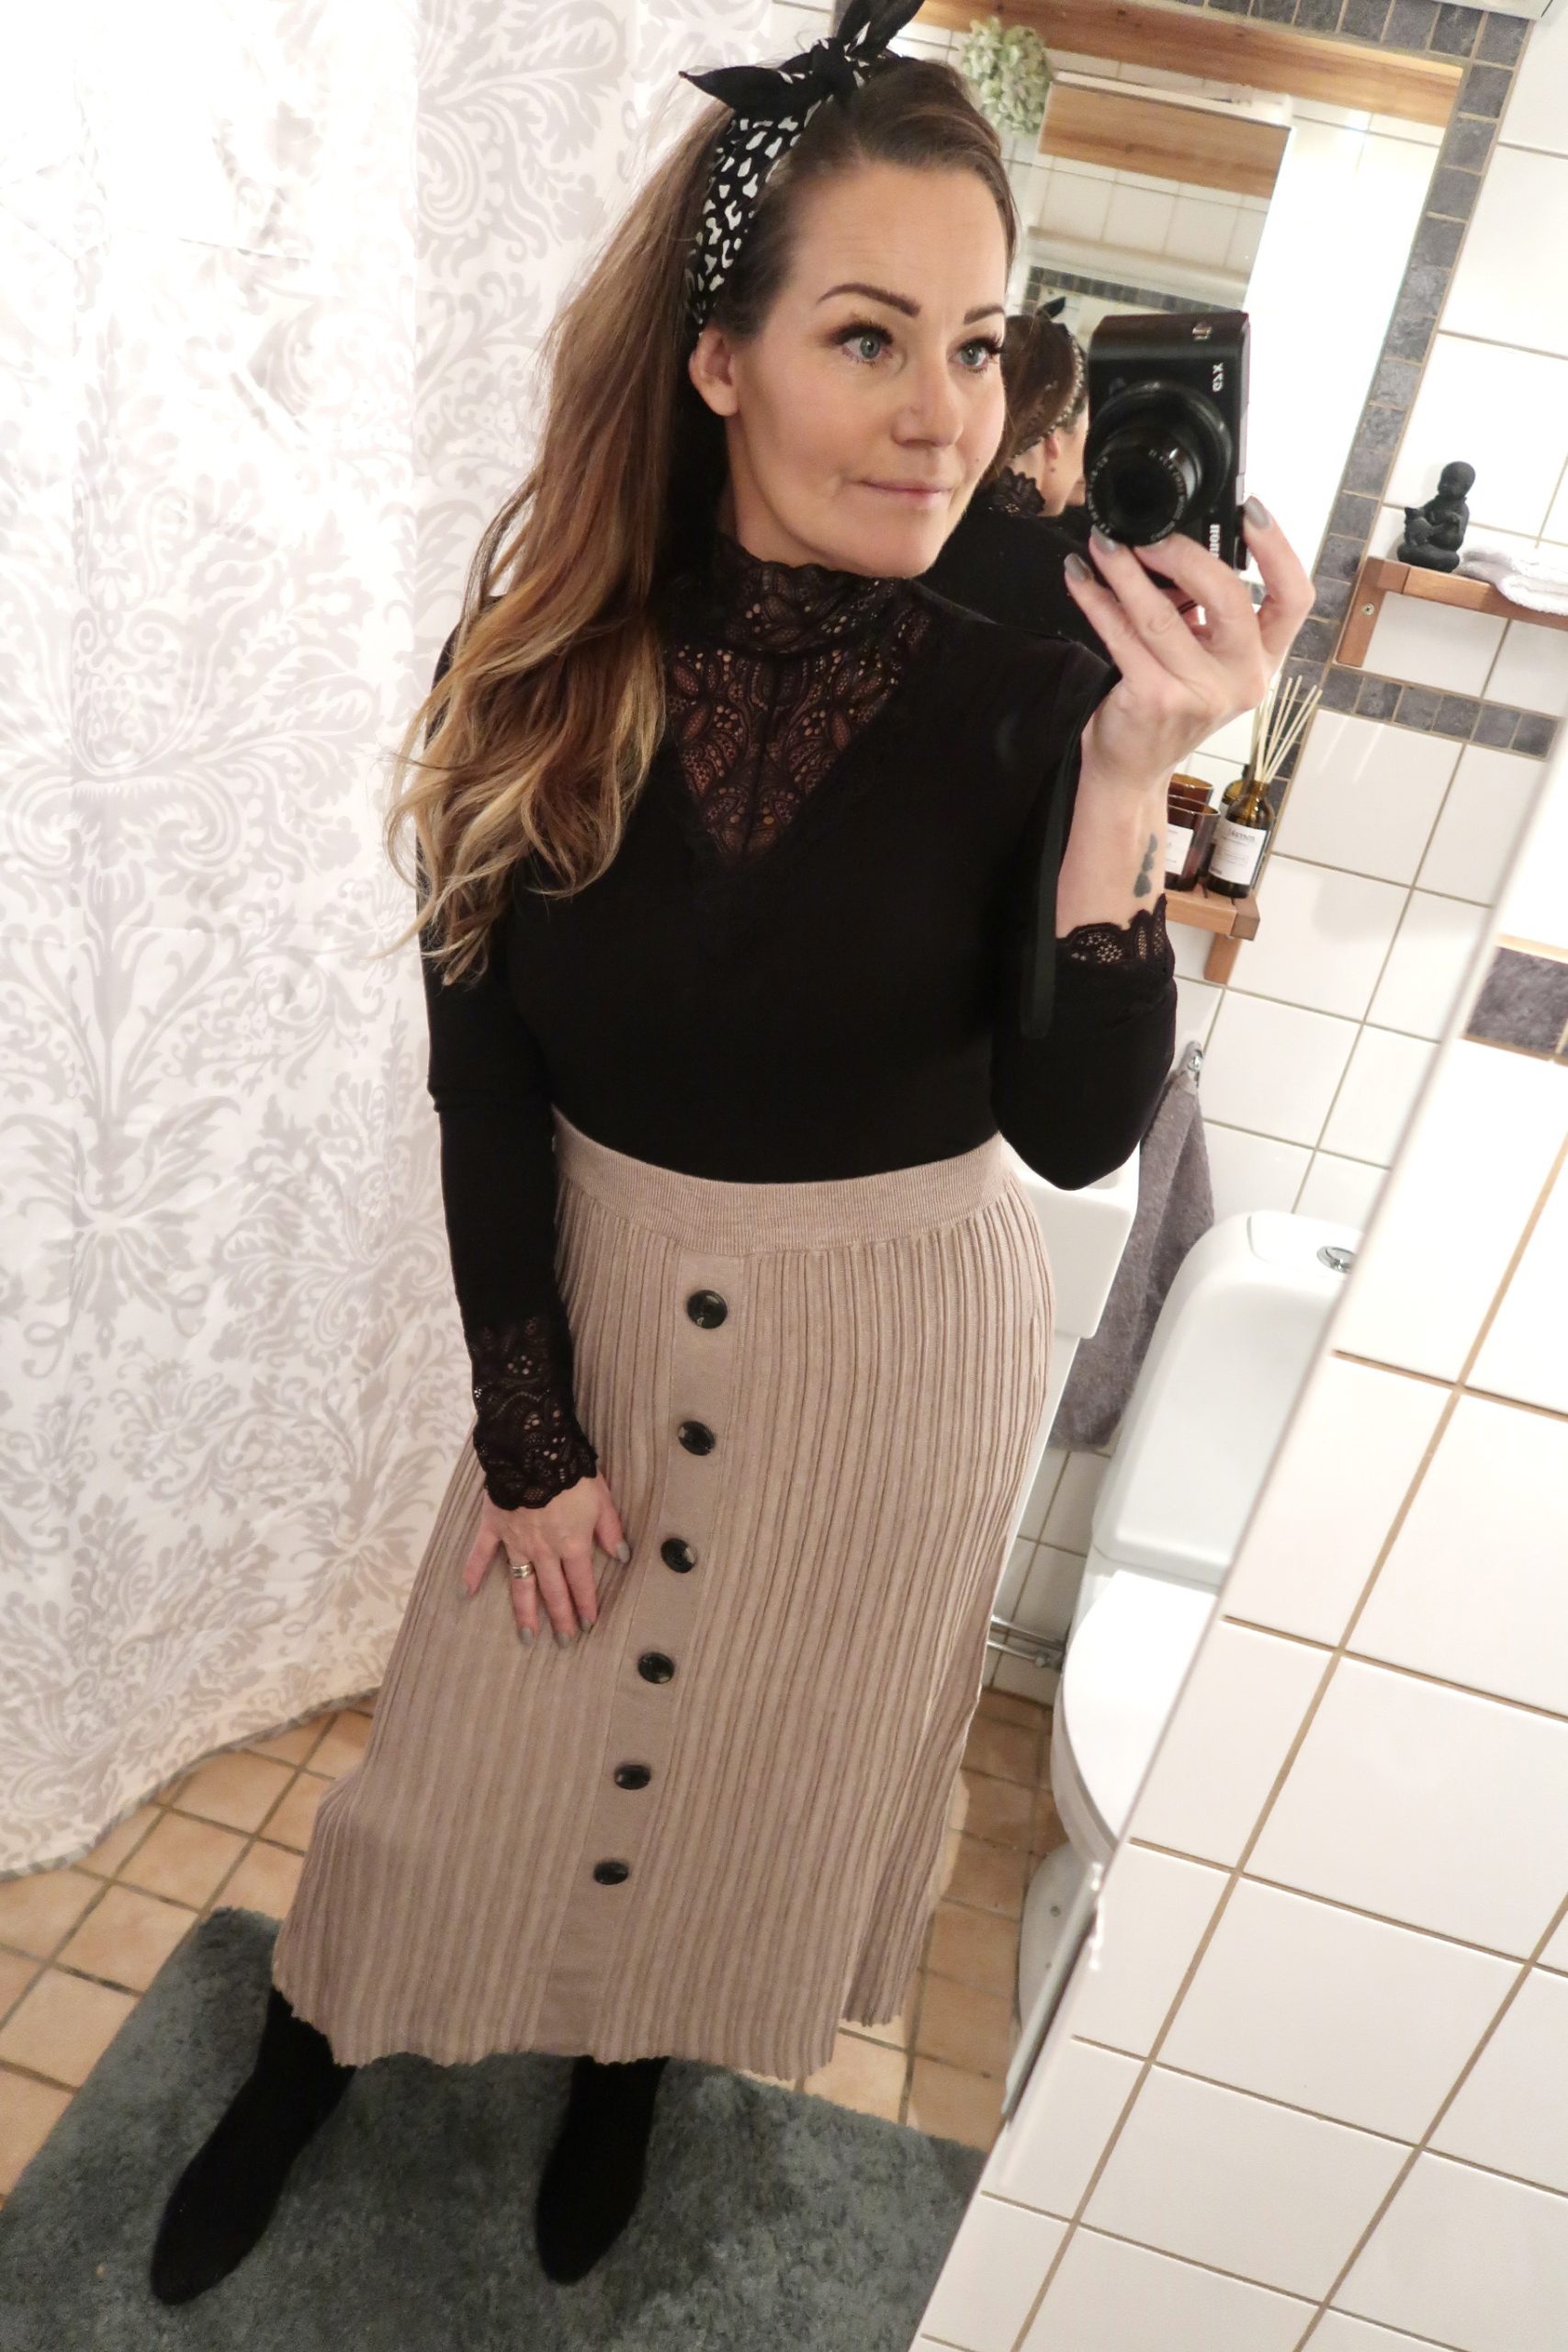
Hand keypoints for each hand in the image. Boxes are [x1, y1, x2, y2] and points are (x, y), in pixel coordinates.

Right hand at [460, 1472, 628, 1644]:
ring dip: (525, 1612)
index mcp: (573, 1544)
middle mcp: (545, 1551)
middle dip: (561, 1618)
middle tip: (565, 1641)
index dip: (587, 1604)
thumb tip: (622, 1556)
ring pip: (522, 1584)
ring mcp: (517, 1543)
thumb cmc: (572, 1474)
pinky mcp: (495, 1528)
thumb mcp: (602, 1499)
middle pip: (554, 1591)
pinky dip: (472, 1573)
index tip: (589, 1624)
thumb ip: (610, 1530)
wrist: (535, 1451)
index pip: (582, 1582)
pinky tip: (466, 1593)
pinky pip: (481, 1554)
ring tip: (528, 1637)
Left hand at [1062, 498, 1314, 792]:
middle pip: (1230, 597)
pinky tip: (1081, 577)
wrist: (1132, 768)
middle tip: (1150, 533)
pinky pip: (1122, 636)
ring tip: (1103, 542)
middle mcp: (1241, 679)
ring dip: (1126, 570)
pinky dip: (1096, 600)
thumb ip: (1204, 611)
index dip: (1279, 550)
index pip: (1295, 600)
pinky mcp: (1156, 700)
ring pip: (1162, 614)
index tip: (1253, 510)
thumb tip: (1170, 544)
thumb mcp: (1203, 659)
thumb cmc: (1167, 704)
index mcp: (1262, 661)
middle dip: (1185, 553)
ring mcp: (1200, 693)